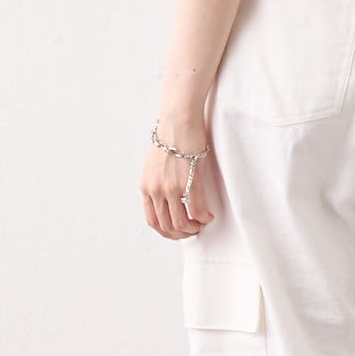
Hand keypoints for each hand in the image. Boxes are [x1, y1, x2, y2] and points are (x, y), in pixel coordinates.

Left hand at [140, 123, 217, 240]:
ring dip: (193, 229)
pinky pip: (196, 212)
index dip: (166, 231)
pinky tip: (209, 216)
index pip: (152, 220)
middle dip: (181, 234)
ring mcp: (171, 189)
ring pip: (181, 224)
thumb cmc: (171, 137)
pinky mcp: (188, 184)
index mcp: (146, 187)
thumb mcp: (156, 164)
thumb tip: (169, 195)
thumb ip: (159, 182)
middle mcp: (155, 191)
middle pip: (166, 226)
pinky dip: (203, 218)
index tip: (177, 231)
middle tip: (193, 231)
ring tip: (201, 224)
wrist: (178, 121)